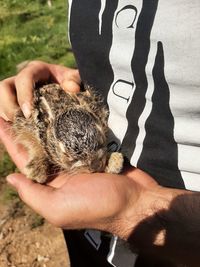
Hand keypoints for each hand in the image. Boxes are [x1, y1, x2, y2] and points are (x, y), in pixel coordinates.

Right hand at [0, 60, 80, 120]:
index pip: (24, 78)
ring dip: (5, 113)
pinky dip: (5, 121)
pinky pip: (2, 111)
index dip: (24, 95)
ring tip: (18, 126)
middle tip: (22, 123)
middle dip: (9, 107)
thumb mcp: (76, 80)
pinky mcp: (13, 104)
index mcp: (36, 70)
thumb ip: (76, 80)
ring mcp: (15, 92)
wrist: (70, 96)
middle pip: (3, 88)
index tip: (29, 113)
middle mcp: (22, 80)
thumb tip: (72, 88)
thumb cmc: (72, 86)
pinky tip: (17, 129)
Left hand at [0, 117, 164, 236]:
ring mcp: (79, 157)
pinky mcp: (94, 148)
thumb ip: (33, 194)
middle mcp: (62, 169)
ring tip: (37, 99)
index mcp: (50, 183)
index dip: (10, 139)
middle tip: (18, 103)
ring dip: (48, 119)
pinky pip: (78, 131)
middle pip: (40, 143)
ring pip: (58, 134)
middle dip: (28, 125)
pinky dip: (70, 119)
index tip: (0, 119)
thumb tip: (9, 177)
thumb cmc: (97, 206)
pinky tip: (63, 105)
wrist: (136, 201)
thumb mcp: (59, 208)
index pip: (24, 159)